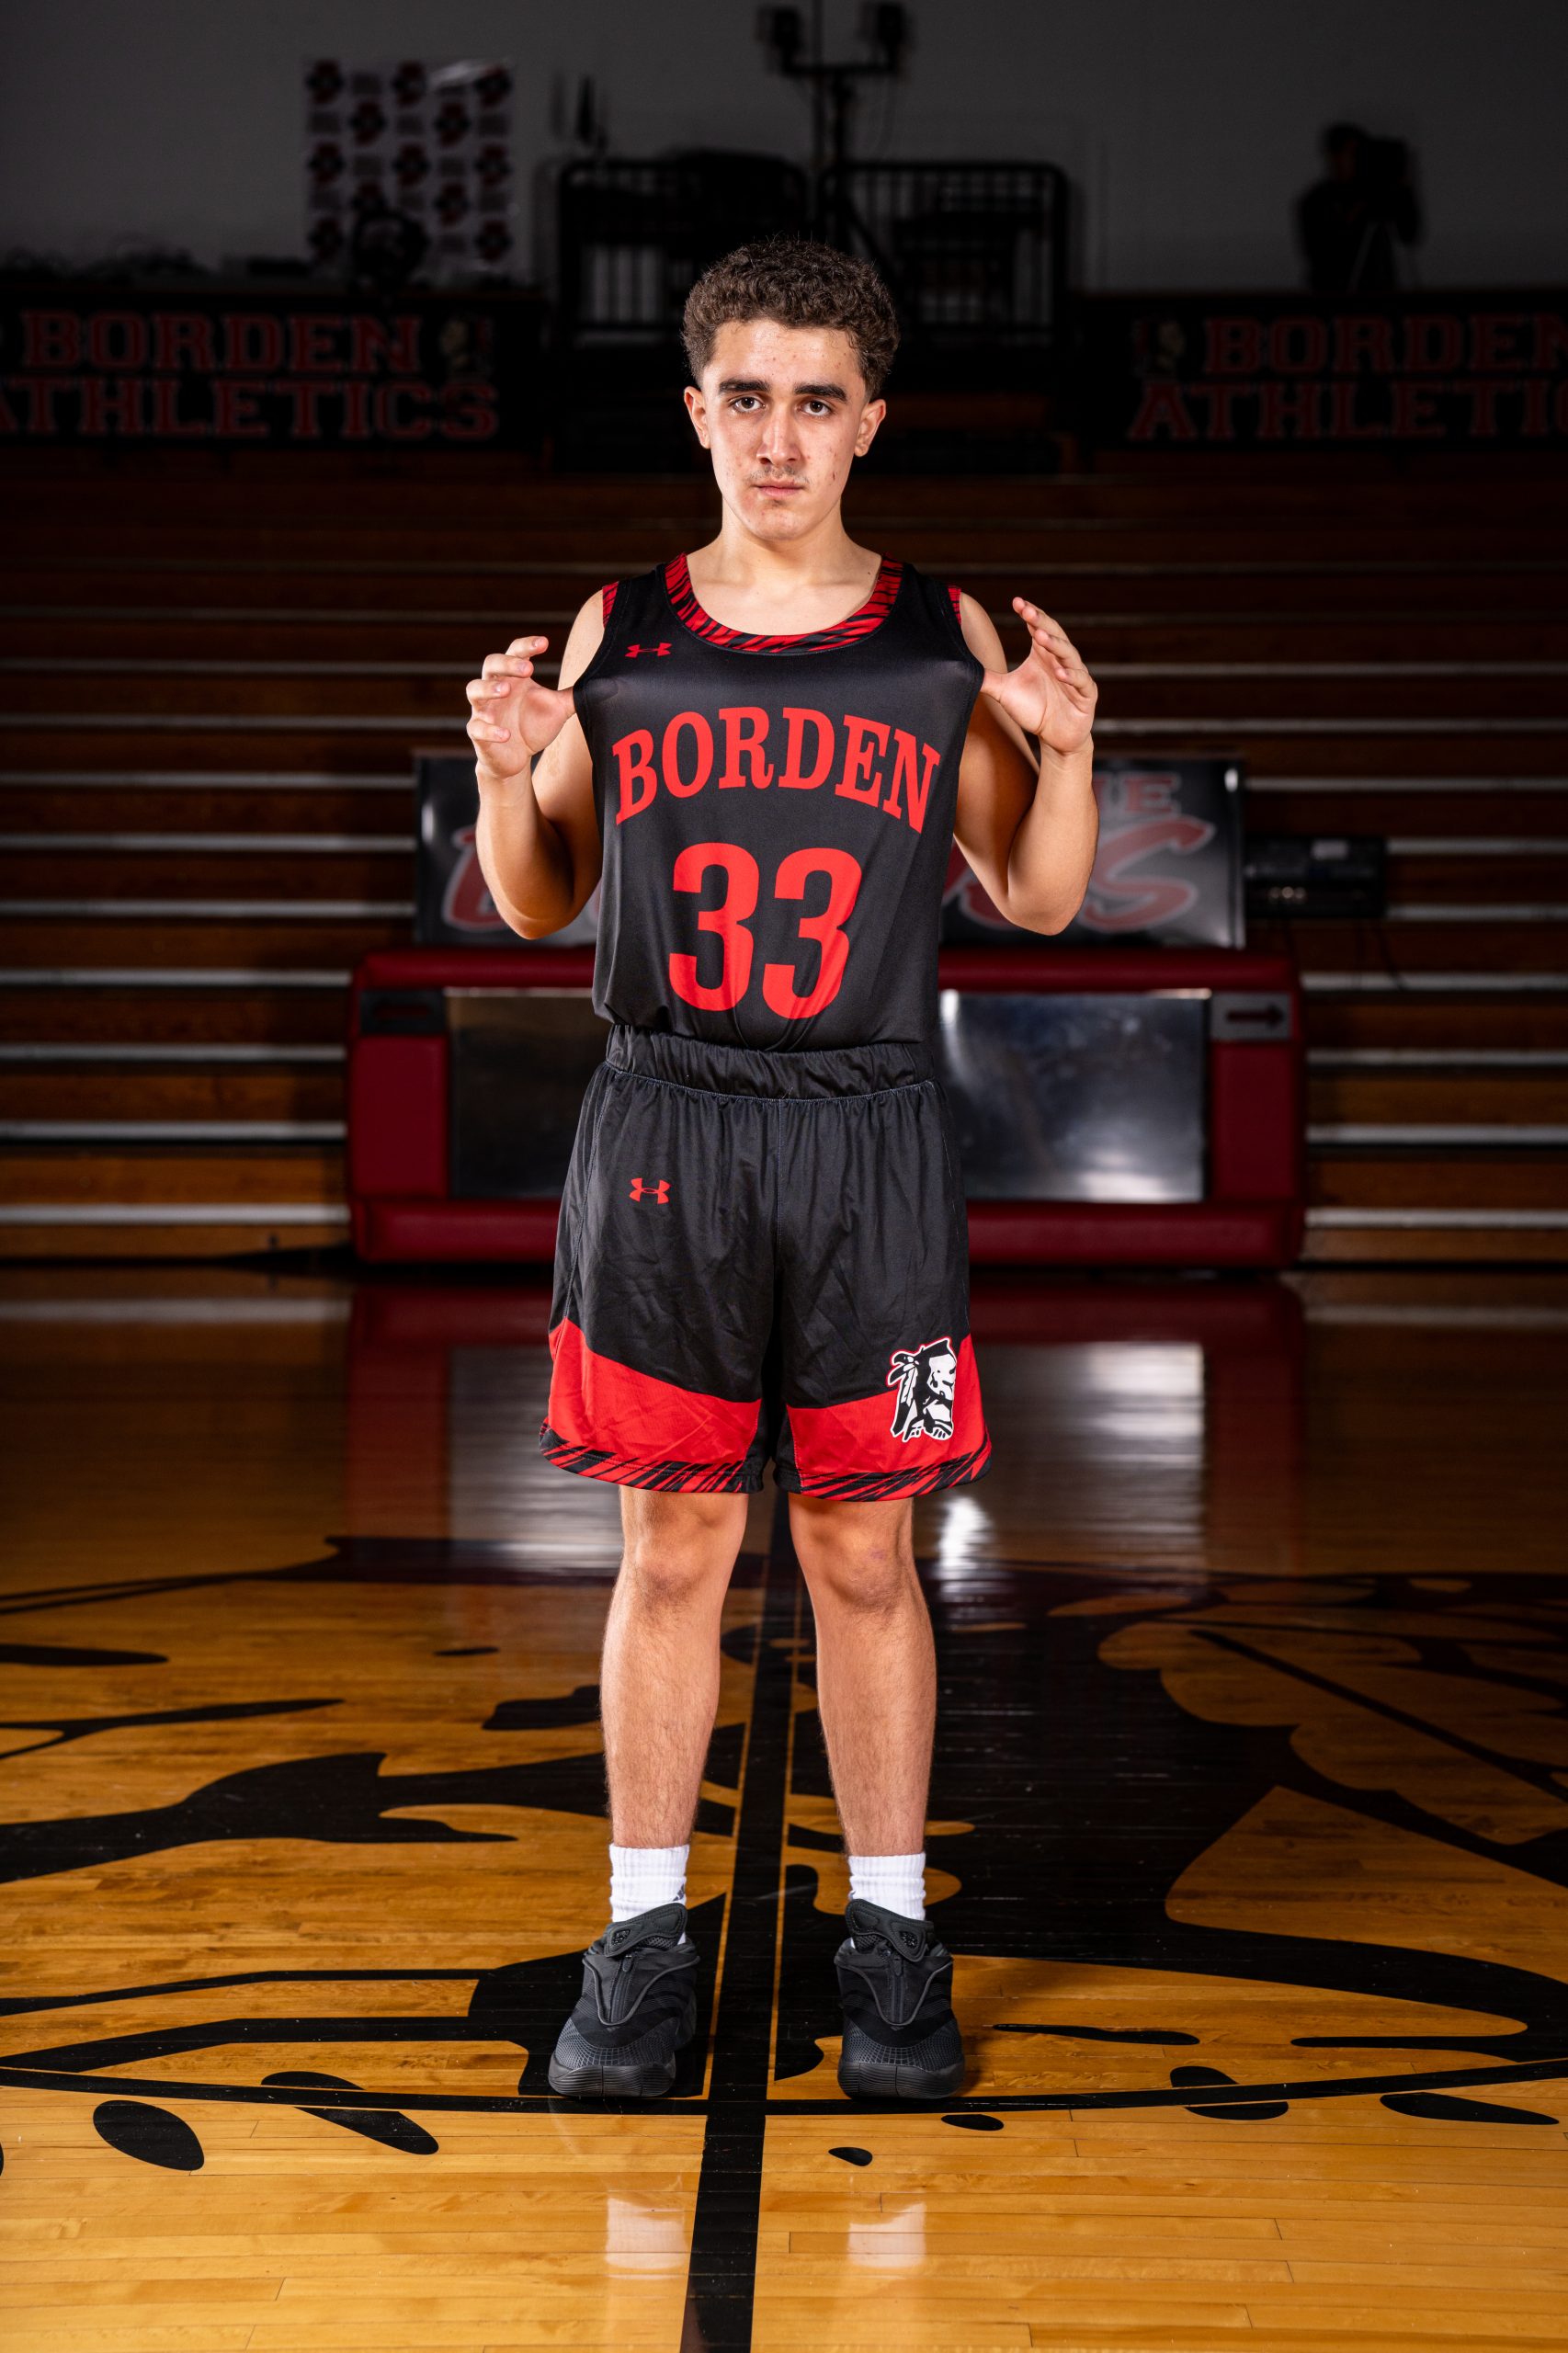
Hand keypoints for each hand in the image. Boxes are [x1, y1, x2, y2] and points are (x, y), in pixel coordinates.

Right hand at [465, 636, 575, 781]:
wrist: (515, 758)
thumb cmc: (533, 727)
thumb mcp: (557, 710)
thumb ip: (573, 696)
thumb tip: (603, 684)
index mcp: (514, 678)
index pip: (515, 652)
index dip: (527, 645)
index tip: (544, 643)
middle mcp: (496, 689)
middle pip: (491, 664)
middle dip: (508, 663)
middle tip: (528, 668)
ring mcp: (484, 709)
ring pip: (474, 690)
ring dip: (489, 688)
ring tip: (505, 690)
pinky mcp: (478, 733)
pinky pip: (476, 727)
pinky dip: (489, 730)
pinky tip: (506, 734)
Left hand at [981, 599, 1097, 755]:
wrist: (1056, 737)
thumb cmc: (1034, 710)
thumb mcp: (1006, 693)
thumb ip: (988, 679)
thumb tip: (960, 669)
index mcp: (1043, 654)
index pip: (1037, 627)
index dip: (1029, 614)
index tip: (1016, 602)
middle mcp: (1060, 660)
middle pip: (1053, 634)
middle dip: (1041, 622)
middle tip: (1028, 611)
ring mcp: (1076, 675)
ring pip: (1069, 654)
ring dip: (1056, 644)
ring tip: (1040, 637)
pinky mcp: (1086, 694)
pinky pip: (1081, 681)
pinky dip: (1071, 676)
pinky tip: (1060, 672)